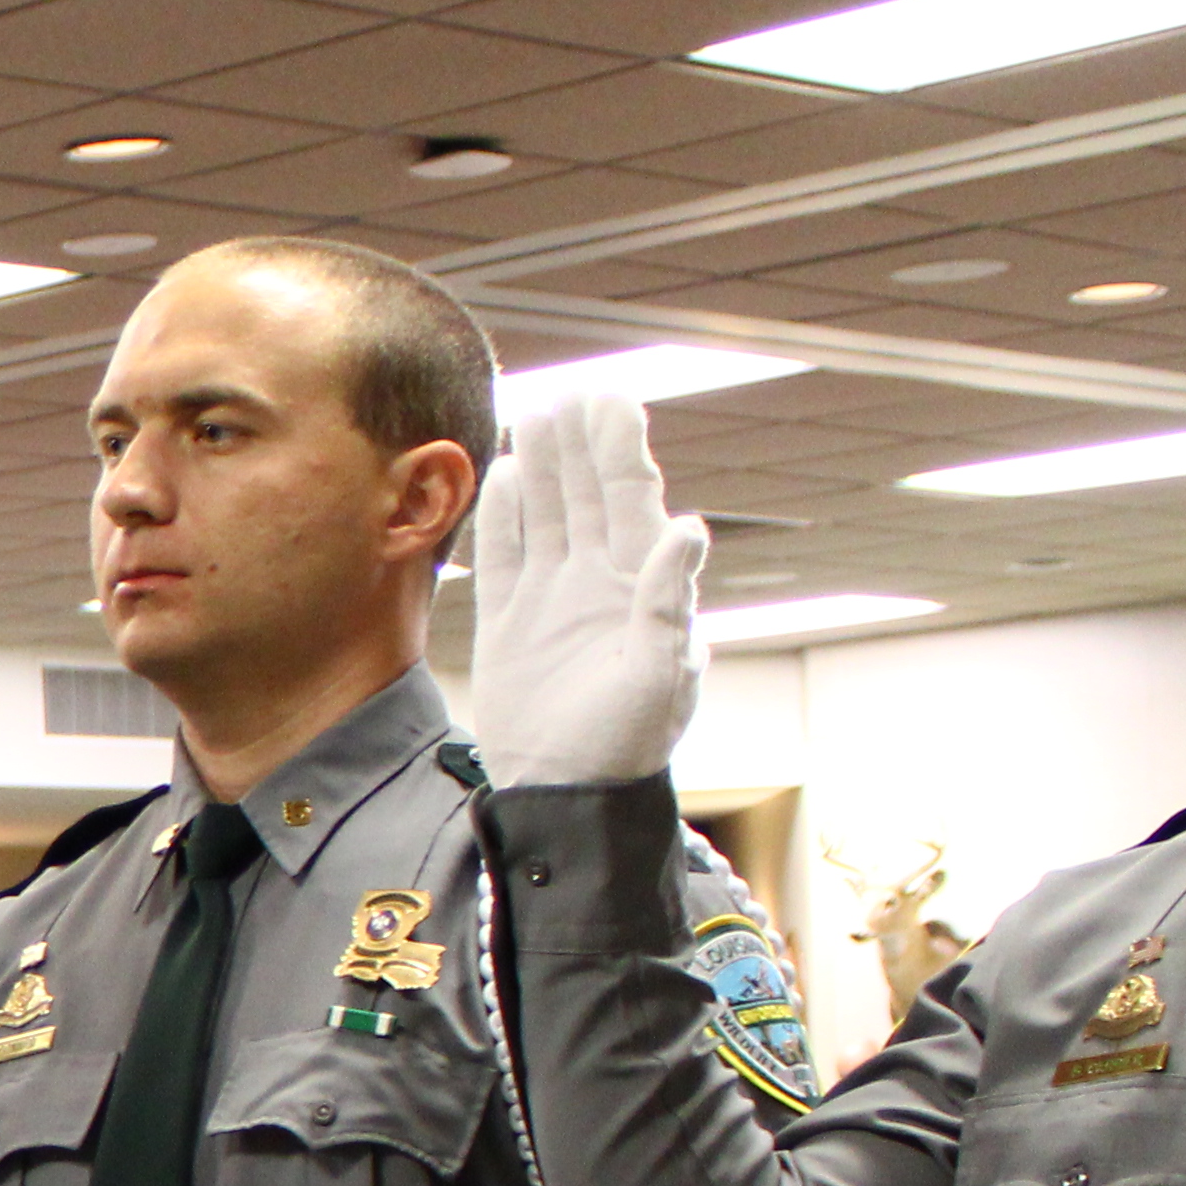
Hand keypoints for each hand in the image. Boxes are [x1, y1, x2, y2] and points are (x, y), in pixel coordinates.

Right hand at [464, 388, 708, 790]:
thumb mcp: (663, 673)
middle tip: (571, 394)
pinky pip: (502, 558)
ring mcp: (551, 599)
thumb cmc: (629, 741)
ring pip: (544, 516)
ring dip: (539, 468)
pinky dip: (500, 517)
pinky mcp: (508, 623)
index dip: (621, 449)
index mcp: (640, 585)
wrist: (568, 791)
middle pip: (585, 495)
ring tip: (533, 417)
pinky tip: (499, 478)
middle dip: (579, 444)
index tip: (611, 400)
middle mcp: (596, 581)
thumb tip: (686, 528)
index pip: (631, 499)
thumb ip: (668, 600)